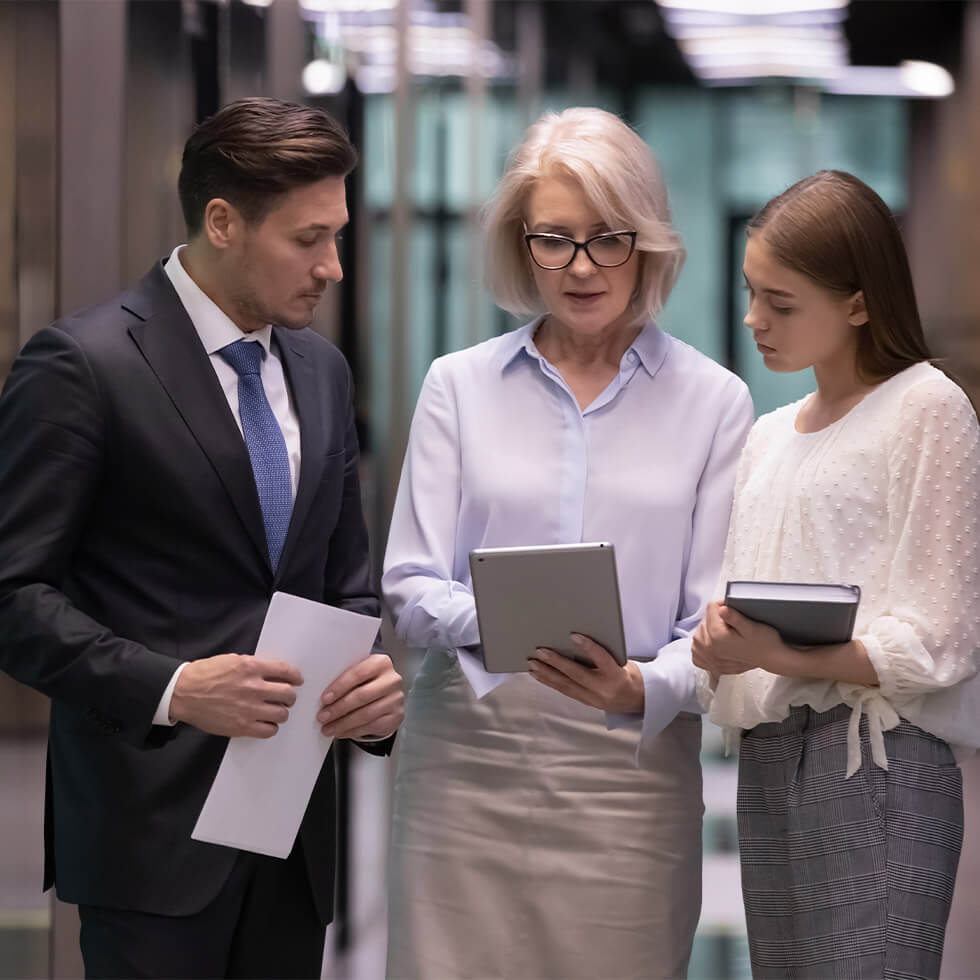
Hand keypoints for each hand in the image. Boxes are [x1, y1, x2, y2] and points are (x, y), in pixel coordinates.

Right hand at [170, 654, 302, 737]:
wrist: (183, 692)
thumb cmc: (205, 674)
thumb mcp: (232, 660)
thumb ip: (254, 666)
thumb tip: (274, 673)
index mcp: (251, 667)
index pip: (286, 671)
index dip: (295, 676)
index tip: (297, 680)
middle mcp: (252, 688)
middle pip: (288, 694)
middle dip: (290, 695)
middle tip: (285, 697)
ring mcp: (247, 709)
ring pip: (282, 714)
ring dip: (281, 712)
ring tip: (274, 710)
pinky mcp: (240, 727)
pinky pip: (268, 731)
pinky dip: (270, 727)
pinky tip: (264, 722)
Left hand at [317, 653, 403, 739]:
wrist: (388, 696)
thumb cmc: (368, 682)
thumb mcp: (359, 674)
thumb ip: (345, 678)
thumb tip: (322, 694)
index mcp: (380, 663)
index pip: (358, 674)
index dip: (339, 687)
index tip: (324, 699)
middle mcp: (392, 680)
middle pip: (362, 695)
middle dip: (339, 708)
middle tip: (323, 716)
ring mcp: (396, 699)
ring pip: (366, 714)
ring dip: (343, 723)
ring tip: (328, 728)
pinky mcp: (396, 716)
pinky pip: (371, 726)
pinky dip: (352, 731)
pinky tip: (341, 732)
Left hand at [528, 633, 643, 713]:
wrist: (637, 700)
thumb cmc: (628, 674)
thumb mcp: (623, 661)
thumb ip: (603, 654)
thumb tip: (577, 640)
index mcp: (617, 675)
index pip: (602, 658)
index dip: (588, 646)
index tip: (573, 635)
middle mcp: (604, 689)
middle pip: (577, 674)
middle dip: (556, 662)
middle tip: (540, 651)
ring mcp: (593, 698)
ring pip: (566, 685)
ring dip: (547, 674)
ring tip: (532, 664)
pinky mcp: (586, 702)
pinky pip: (565, 691)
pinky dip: (550, 682)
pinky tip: (539, 675)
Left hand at [691, 601, 783, 675]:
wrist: (770, 658)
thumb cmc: (764, 642)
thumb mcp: (752, 627)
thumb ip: (735, 618)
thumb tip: (722, 609)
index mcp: (717, 636)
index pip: (711, 608)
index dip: (723, 605)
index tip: (734, 610)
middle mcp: (709, 647)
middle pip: (704, 619)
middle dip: (716, 617)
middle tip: (733, 623)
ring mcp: (707, 656)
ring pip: (699, 632)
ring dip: (709, 628)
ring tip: (726, 632)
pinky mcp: (708, 662)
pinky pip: (697, 648)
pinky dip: (704, 643)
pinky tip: (716, 641)